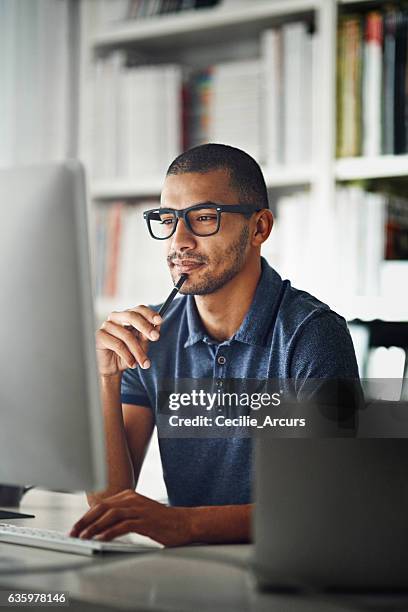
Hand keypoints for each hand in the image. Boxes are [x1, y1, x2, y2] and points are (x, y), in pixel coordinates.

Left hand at [69, 489, 191, 546]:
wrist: (185, 523)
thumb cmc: (162, 522)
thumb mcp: (139, 514)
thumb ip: (122, 516)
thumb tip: (101, 528)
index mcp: (129, 496)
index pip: (101, 505)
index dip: (86, 516)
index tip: (75, 528)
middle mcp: (132, 499)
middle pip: (102, 507)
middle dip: (85, 521)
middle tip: (73, 533)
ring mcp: (139, 509)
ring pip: (111, 515)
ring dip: (94, 527)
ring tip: (83, 537)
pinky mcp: (146, 521)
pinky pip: (124, 525)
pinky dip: (110, 532)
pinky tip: (101, 539)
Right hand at [96, 306, 161, 376]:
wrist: (113, 369)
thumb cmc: (128, 354)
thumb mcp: (142, 344)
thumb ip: (148, 335)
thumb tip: (157, 326)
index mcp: (127, 316)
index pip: (139, 309)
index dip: (150, 314)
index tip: (160, 321)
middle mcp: (116, 317)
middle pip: (132, 316)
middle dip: (146, 327)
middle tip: (156, 337)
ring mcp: (107, 325)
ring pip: (127, 335)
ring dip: (138, 351)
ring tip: (144, 363)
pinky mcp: (100, 336)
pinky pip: (118, 345)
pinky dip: (128, 356)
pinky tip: (132, 364)